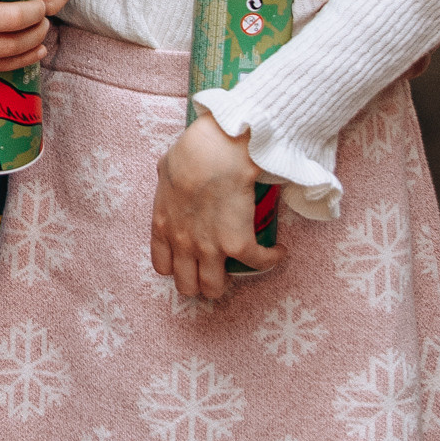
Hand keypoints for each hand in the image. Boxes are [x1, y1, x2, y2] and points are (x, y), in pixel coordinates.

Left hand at [152, 111, 282, 303]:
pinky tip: (276, 252)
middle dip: (199, 282)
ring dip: (227, 282)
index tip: (189, 261)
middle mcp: (183, 244)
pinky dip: (270, 260)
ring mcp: (209, 248)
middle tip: (214, 271)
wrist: (216, 152)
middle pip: (187, 285)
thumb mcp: (166, 170)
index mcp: (163, 227)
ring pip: (214, 288)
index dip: (177, 268)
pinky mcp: (238, 245)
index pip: (163, 266)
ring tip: (239, 269)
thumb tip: (173, 178)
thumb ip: (167, 185)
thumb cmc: (191, 153)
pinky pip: (258, 264)